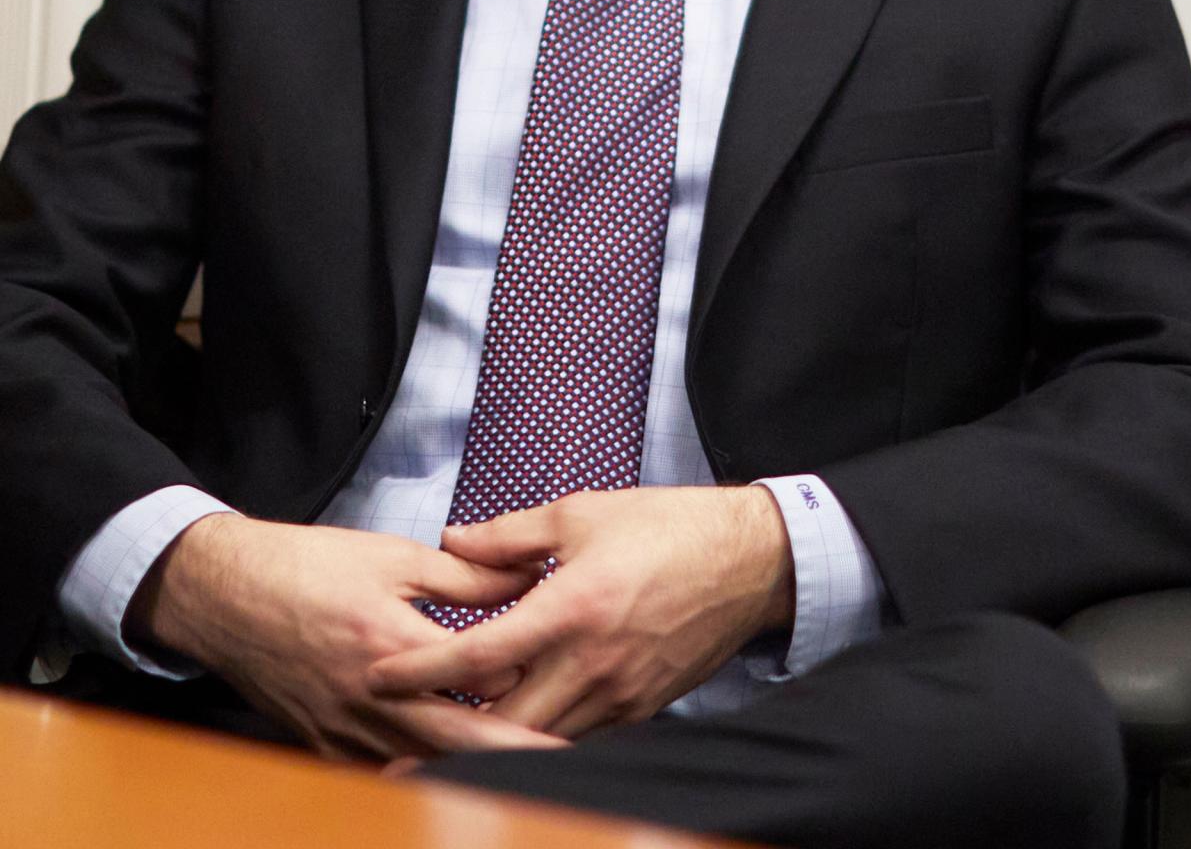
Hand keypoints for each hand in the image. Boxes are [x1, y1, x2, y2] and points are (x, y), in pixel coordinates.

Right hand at [126, 514, 565, 760]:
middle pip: (460, 743)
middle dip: (514, 754)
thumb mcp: (393, 556)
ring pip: (424, 763)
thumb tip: (531, 576)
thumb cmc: (310, 567)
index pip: (478, 684)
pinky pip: (385, 768)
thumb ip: (467, 574)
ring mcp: (346, 733)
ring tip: (520, 760)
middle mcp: (372, 701)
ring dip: (471, 763)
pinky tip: (449, 756)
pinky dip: (421, 765)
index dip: (525, 690)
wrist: (226, 596)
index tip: (569, 699)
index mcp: (394, 645)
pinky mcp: (326, 747)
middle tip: (565, 756)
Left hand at [366, 486, 793, 736]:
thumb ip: (510, 535)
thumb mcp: (582, 513)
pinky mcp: (639, 709)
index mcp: (571, 608)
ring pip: (538, 742)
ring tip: (440, 743)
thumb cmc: (667, 528)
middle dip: (446, 736)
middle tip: (395, 738)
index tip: (378, 676)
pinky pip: (577, 737)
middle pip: (500, 726)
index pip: (479, 656)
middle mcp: (591, 663)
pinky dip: (539, 736)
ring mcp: (618, 695)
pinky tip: (512, 726)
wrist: (748, 562)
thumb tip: (452, 540)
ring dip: (490, 743)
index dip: (423, 670)